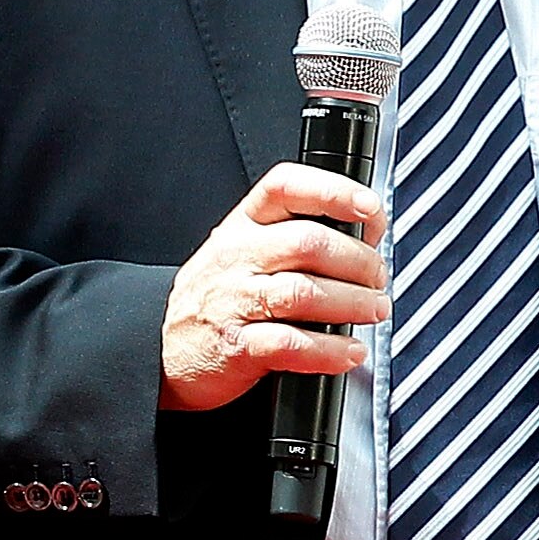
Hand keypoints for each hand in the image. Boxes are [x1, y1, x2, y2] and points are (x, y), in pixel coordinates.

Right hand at [160, 164, 388, 412]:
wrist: (160, 349)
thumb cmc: (217, 298)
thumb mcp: (245, 252)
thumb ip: (297, 236)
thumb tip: (368, 230)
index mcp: (243, 226)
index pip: (285, 187)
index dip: (332, 191)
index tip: (368, 208)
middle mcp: (238, 257)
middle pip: (307, 242)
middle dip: (358, 261)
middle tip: (378, 278)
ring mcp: (234, 302)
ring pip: (304, 292)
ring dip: (353, 303)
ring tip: (374, 310)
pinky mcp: (237, 347)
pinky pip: (291, 345)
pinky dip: (329, 351)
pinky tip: (348, 352)